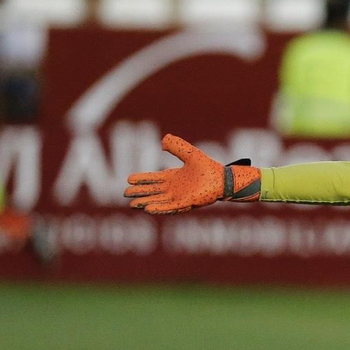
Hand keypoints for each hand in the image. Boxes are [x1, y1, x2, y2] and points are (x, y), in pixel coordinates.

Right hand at [124, 135, 259, 214]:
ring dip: (146, 202)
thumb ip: (177, 146)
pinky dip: (159, 208)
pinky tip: (148, 209)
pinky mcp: (186, 203)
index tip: (128, 179)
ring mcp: (179, 197)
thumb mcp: (190, 154)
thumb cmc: (209, 168)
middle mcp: (174, 188)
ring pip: (158, 200)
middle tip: (125, 193)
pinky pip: (170, 207)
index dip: (142, 179)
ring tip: (132, 204)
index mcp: (173, 177)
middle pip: (152, 191)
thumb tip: (163, 140)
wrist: (223, 179)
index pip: (153, 178)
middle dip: (139, 192)